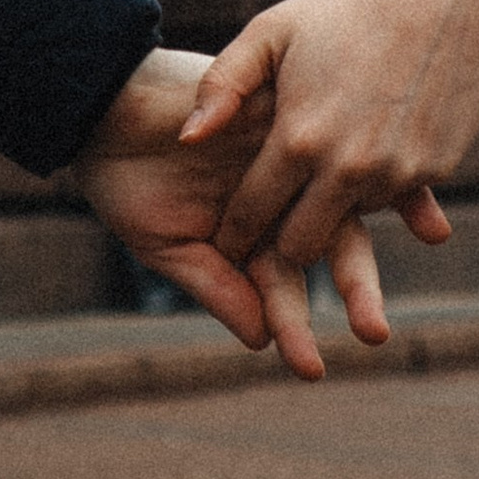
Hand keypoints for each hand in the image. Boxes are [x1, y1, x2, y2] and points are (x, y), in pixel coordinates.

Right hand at [73, 46, 406, 380]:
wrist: (99, 107)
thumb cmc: (123, 179)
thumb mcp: (166, 246)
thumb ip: (218, 286)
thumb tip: (263, 340)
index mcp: (253, 233)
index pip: (285, 285)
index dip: (295, 327)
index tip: (310, 370)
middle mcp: (282, 196)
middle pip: (331, 245)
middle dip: (356, 289)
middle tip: (375, 333)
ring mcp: (285, 154)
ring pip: (335, 197)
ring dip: (359, 236)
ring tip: (375, 273)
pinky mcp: (283, 111)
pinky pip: (323, 138)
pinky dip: (357, 167)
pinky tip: (379, 190)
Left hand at [178, 0, 478, 273]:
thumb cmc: (341, 10)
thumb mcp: (270, 33)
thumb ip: (221, 86)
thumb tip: (188, 139)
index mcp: (298, 139)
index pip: (252, 215)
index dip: (234, 233)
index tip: (225, 240)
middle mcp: (349, 168)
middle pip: (302, 245)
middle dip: (281, 241)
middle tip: (272, 222)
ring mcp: (397, 173)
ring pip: (351, 221)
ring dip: (333, 207)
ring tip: (322, 173)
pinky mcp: (436, 170)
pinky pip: (394, 197)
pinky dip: (377, 183)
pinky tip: (369, 141)